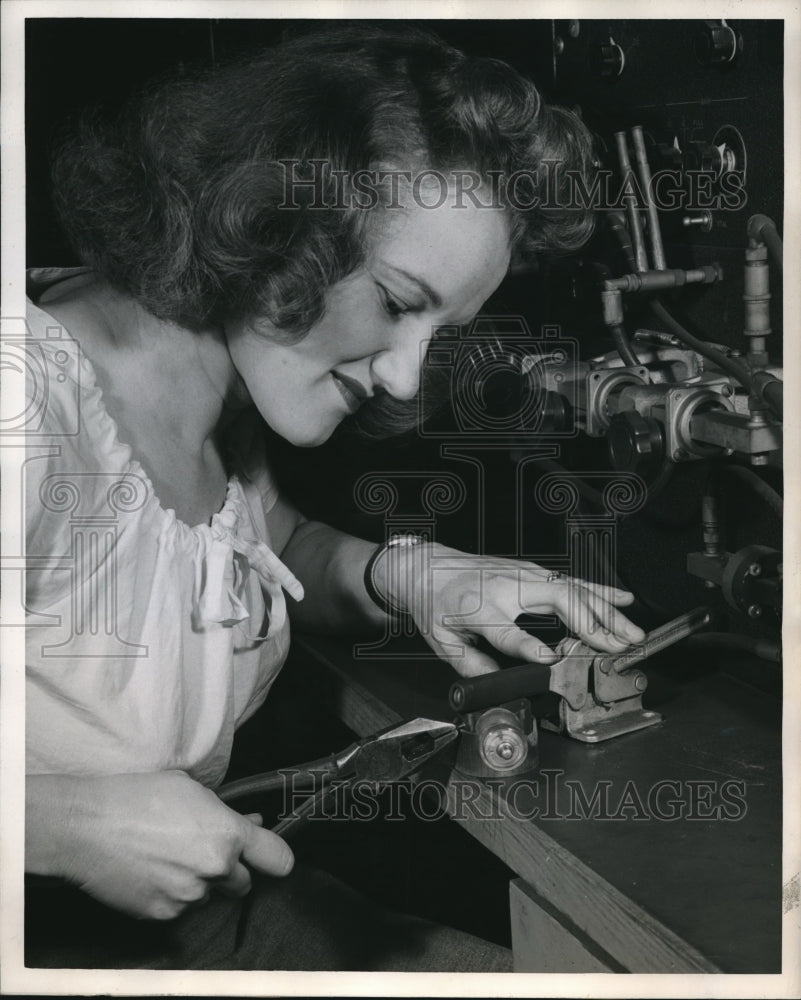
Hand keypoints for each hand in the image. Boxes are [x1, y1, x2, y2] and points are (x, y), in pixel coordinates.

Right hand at [27, 771, 293, 919]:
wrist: (87, 827)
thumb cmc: (139, 797)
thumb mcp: (191, 790)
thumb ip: (227, 813)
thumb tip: (251, 824)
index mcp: (227, 835)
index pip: (278, 859)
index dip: (275, 858)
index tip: (270, 858)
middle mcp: (215, 869)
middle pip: (244, 883)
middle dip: (231, 871)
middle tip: (203, 852)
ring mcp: (189, 896)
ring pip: (209, 896)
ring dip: (199, 883)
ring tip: (168, 858)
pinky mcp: (163, 915)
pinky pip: (180, 909)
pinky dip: (172, 895)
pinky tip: (151, 873)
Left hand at [380, 543, 645, 676]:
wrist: (429, 566)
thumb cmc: (437, 604)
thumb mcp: (443, 642)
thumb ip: (472, 667)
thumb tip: (502, 686)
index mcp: (478, 608)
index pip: (508, 630)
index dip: (530, 646)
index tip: (552, 660)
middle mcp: (506, 587)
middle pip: (556, 599)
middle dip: (591, 623)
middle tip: (617, 646)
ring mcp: (524, 574)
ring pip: (573, 589)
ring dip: (606, 611)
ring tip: (632, 633)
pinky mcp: (534, 570)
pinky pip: (573, 580)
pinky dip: (601, 589)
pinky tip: (623, 599)